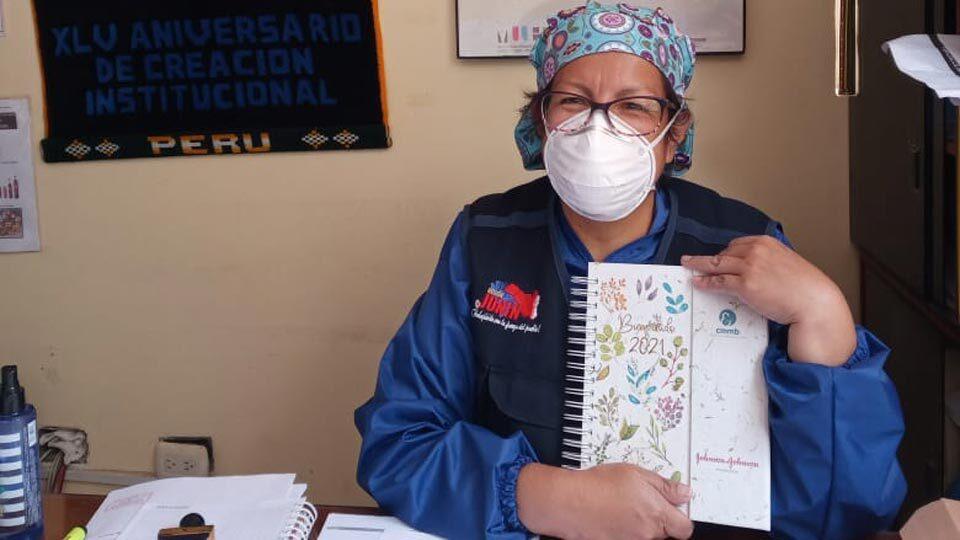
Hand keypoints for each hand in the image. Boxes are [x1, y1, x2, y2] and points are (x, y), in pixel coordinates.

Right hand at [517, 462, 692, 539]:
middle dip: (657, 518)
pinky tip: (612, 517)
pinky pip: (628, 538)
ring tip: (621, 507)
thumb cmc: (599, 485)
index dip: (681, 517)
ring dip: (640, 524)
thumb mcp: (636, 474)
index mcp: (657, 514)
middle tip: (640, 501)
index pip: (685, 528)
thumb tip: (685, 493)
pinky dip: (624, 530)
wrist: (569, 502)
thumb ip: (665, 486)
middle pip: (665, 532)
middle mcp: (647, 534)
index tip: (673, 506)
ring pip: (646, 536)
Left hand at [680, 235, 856, 366]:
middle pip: (724, 253)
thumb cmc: (805, 287)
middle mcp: (756, 251)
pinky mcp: (745, 286)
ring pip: (716, 264)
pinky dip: (705, 282)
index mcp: (766, 242)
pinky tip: (697, 282)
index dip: (725, 253)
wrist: (814, 302)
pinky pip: (719, 282)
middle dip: (709, 259)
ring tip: (687, 265)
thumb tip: (755, 267)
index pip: (737, 244)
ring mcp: (749, 268)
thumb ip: (769, 260)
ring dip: (698, 265)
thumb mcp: (786, 262)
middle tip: (693, 261)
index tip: (716, 257)